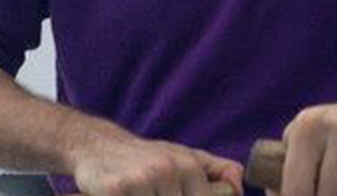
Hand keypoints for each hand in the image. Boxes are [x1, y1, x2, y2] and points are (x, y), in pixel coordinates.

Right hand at [71, 133, 243, 195]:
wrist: (97, 145)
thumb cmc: (146, 157)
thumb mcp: (183, 156)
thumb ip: (217, 170)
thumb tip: (239, 186)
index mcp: (188, 166)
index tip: (173, 194)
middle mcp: (167, 170)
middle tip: (154, 193)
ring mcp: (141, 180)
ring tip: (141, 194)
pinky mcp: (115, 190)